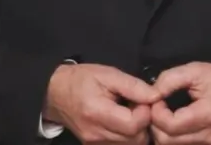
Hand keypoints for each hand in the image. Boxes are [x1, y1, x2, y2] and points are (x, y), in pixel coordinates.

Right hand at [44, 63, 161, 143]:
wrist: (54, 93)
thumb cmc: (80, 79)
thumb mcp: (107, 74)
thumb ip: (132, 86)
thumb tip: (155, 96)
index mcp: (97, 113)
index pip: (134, 125)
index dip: (145, 112)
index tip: (143, 99)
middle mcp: (95, 134)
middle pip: (135, 139)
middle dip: (144, 123)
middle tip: (138, 105)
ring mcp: (94, 143)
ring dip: (137, 130)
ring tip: (129, 111)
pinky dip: (127, 135)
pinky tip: (122, 120)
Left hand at [149, 62, 210, 144]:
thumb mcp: (197, 70)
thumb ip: (171, 79)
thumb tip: (151, 93)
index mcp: (207, 115)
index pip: (170, 125)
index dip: (156, 112)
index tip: (157, 98)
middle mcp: (208, 136)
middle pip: (167, 141)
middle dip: (155, 124)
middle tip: (157, 107)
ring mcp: (209, 144)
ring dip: (162, 132)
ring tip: (164, 114)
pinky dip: (171, 137)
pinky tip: (172, 123)